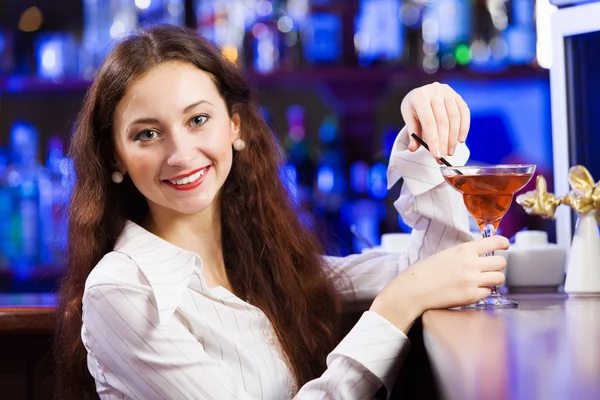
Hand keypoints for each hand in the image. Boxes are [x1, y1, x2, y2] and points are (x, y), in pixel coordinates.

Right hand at [370, 235, 508, 332]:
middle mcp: (471, 264)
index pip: (494, 242)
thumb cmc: (425, 272)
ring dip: (493, 279)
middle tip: (490, 269)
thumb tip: (479, 256)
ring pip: (499, 278)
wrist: (414, 289)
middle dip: (497, 266)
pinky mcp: (471, 296)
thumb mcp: (446, 254)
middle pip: (501, 262)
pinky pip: (488, 293)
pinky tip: (472, 291)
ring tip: (483, 281)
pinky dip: (483, 292)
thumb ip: (464, 254)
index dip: (503, 243)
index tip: (505, 245)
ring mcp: (472, 280)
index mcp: (464, 250)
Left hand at [401, 82, 469, 158]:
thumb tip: (413, 149)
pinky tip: (461, 140)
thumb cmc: (414, 108)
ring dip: (453, 138)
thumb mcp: (409, 118)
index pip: (428, 122)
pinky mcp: (457, 95)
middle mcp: (434, 91)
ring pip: (454, 118)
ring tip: (450, 152)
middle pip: (442, 121)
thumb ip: (412, 133)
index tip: (436, 156)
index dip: (433, 140)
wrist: (421, 93)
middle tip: (444, 158)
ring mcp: (447, 92)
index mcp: (419, 97)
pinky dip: (464, 127)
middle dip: (444, 142)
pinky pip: (464, 112)